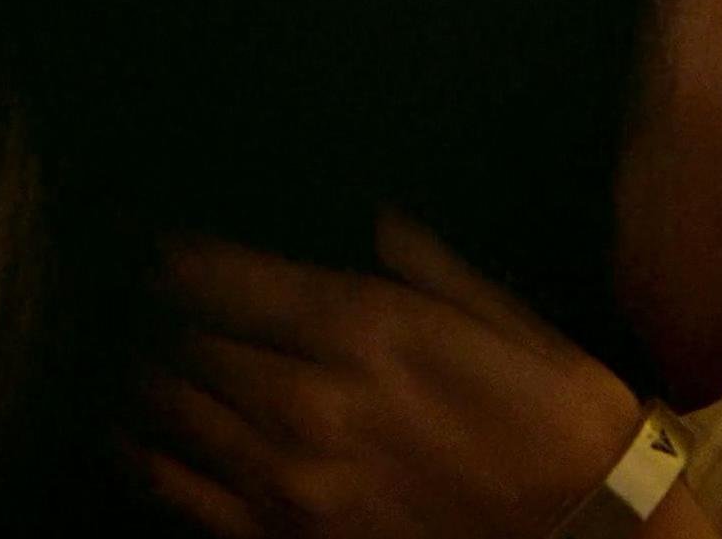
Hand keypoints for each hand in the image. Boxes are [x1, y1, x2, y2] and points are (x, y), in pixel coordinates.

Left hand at [126, 211, 646, 538]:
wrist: (584, 529)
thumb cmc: (556, 413)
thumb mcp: (503, 317)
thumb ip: (422, 262)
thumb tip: (369, 216)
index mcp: (364, 328)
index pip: (216, 277)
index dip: (176, 257)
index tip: (166, 248)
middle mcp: (310, 399)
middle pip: (185, 339)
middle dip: (168, 315)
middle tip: (163, 302)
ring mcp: (290, 477)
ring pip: (171, 409)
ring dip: (151, 377)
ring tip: (152, 357)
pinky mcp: (286, 538)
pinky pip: (176, 489)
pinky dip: (145, 455)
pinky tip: (137, 434)